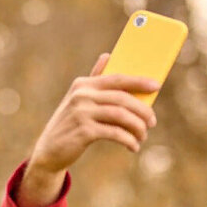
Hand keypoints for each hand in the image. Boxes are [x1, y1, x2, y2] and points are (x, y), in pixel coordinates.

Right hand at [17, 53, 158, 206]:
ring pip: (120, 115)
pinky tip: (133, 146)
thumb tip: (107, 55)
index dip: (138, 81)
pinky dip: (128, 140)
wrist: (49, 151)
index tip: (156, 85)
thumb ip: (95, 80)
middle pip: (122, 98)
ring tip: (143, 136)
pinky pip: (114, 133)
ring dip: (137, 127)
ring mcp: (81, 112)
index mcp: (84, 84)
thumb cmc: (70, 124)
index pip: (116, 78)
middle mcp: (82, 95)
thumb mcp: (79, 100)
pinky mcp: (83, 131)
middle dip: (142, 110)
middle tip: (152, 121)